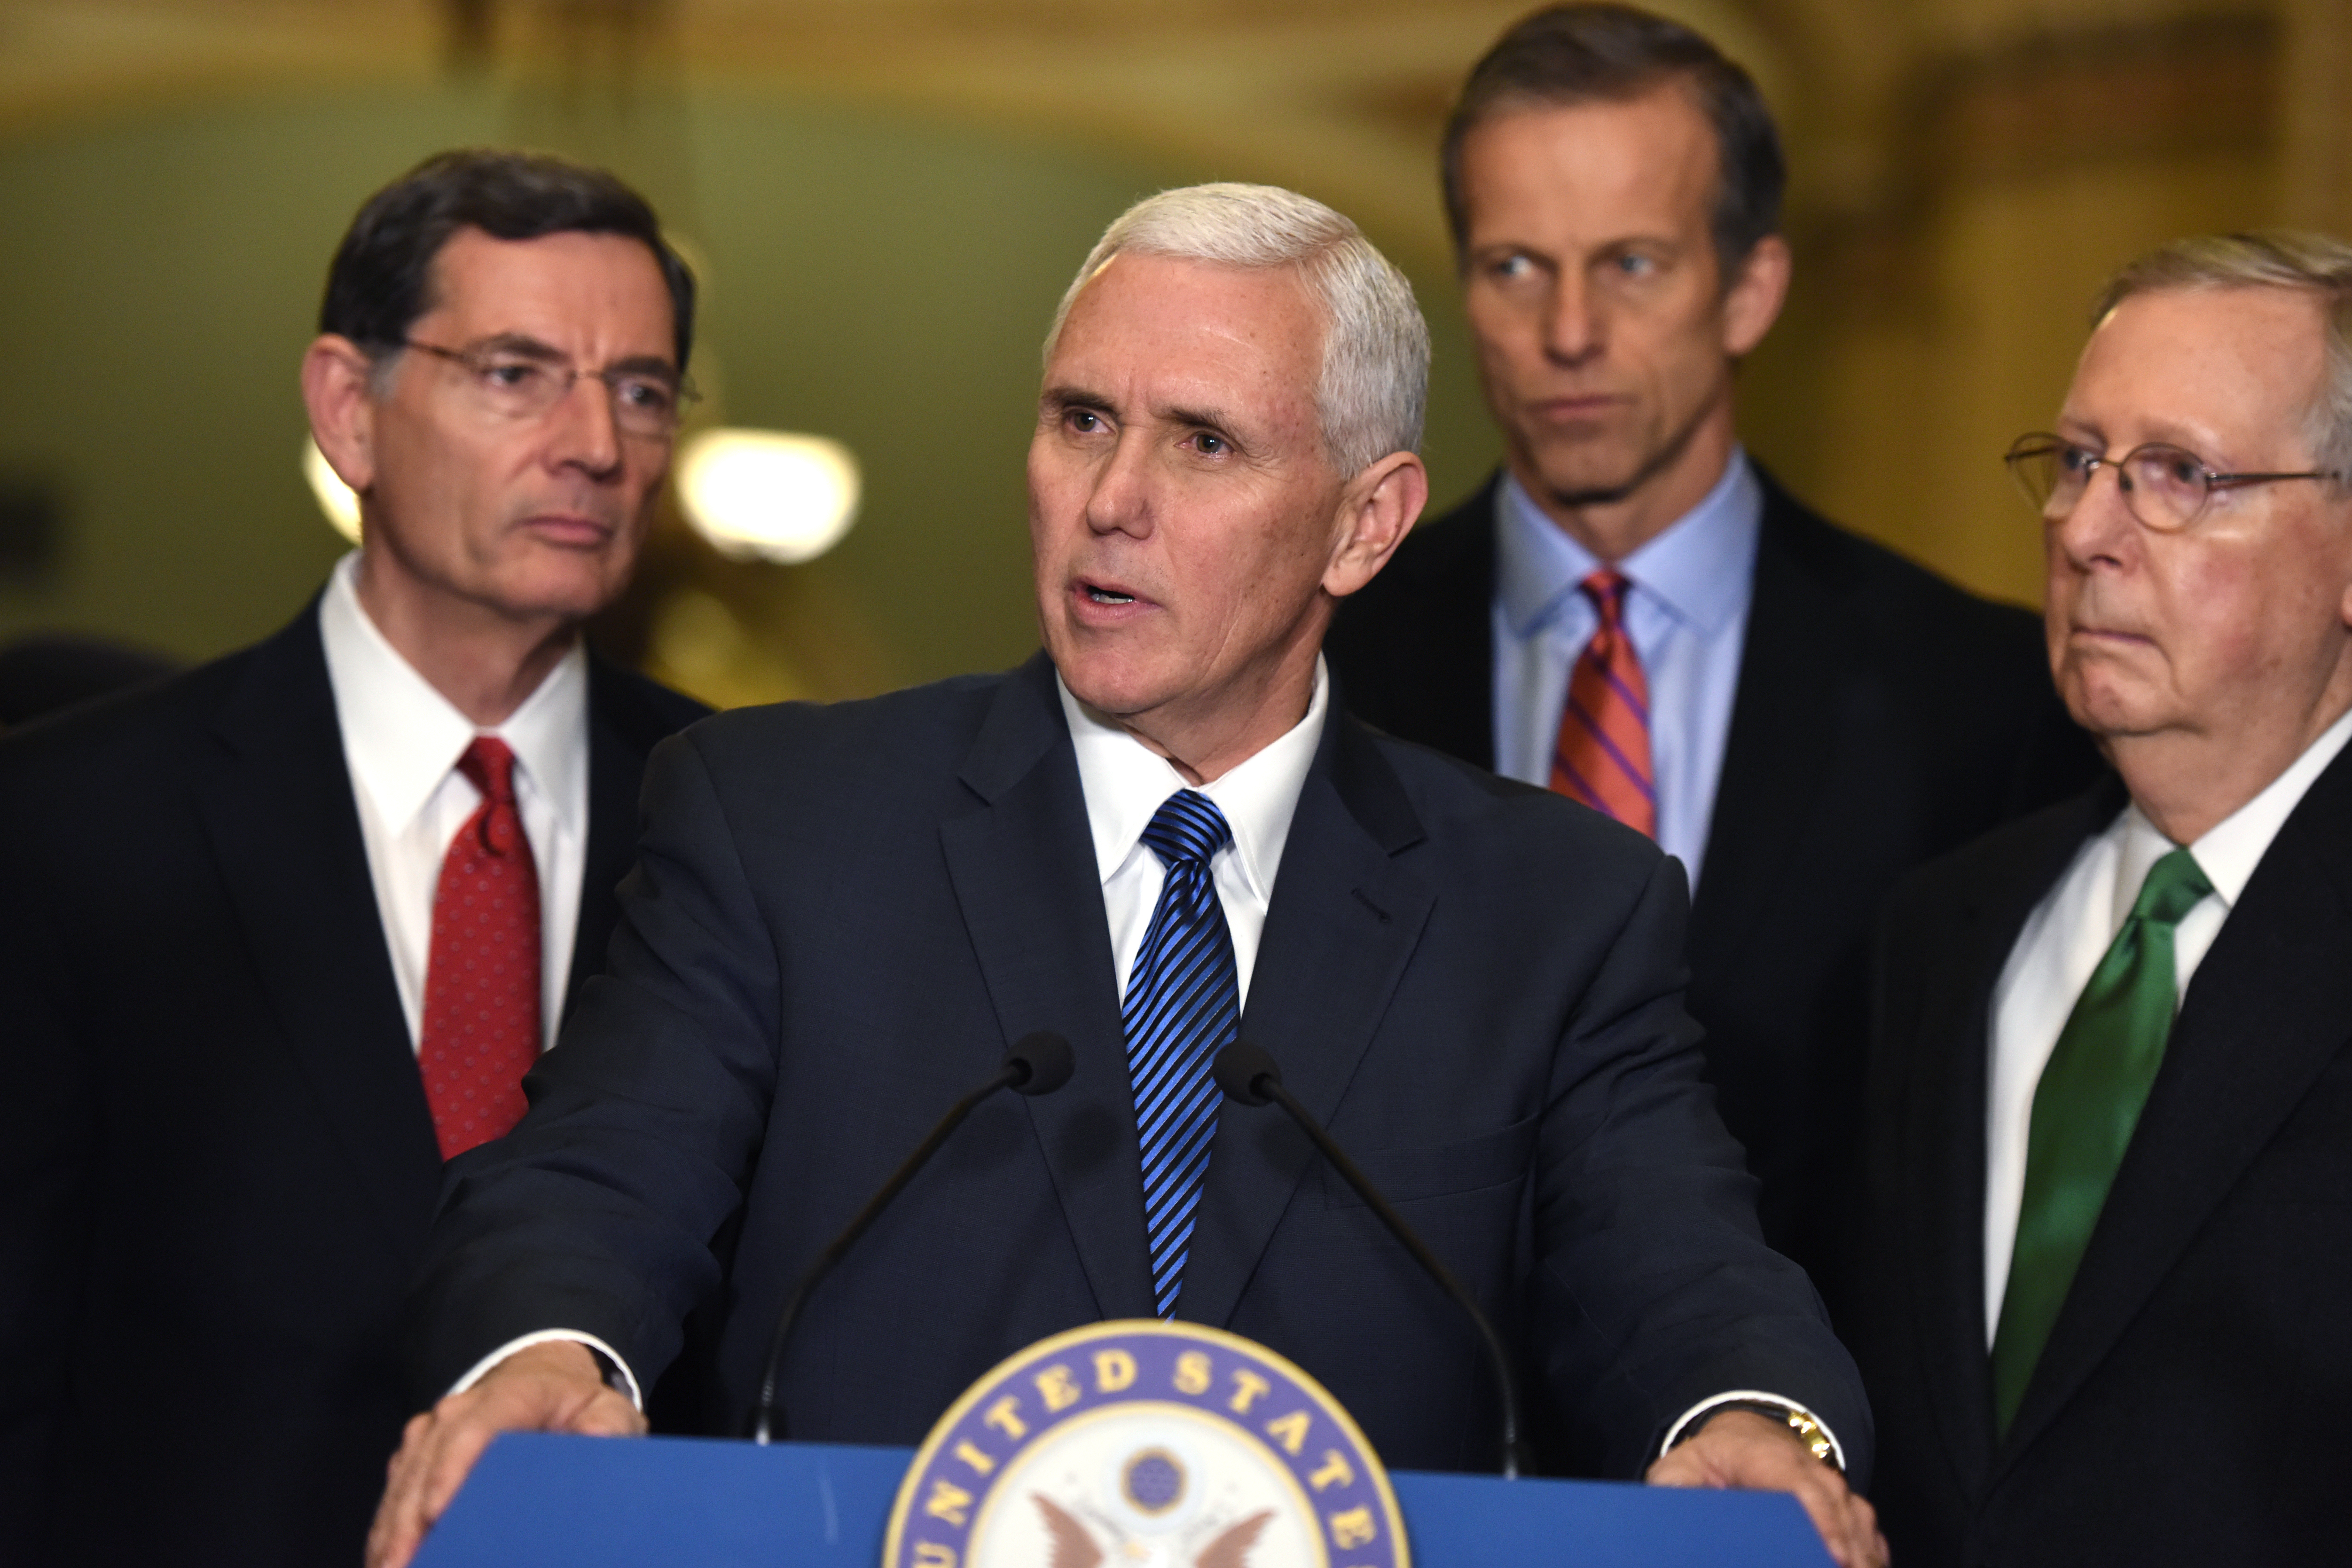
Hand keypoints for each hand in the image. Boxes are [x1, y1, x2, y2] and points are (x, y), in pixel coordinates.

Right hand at [366, 1339, 644, 1567]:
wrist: (543, 1380)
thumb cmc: (576, 1405)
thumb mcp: (607, 1407)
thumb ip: (608, 1423)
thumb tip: (599, 1441)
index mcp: (509, 1394)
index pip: (474, 1429)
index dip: (451, 1470)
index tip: (435, 1514)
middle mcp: (460, 1409)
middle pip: (426, 1462)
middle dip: (408, 1518)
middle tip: (400, 1564)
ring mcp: (433, 1431)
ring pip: (403, 1480)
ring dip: (390, 1529)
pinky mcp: (418, 1454)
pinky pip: (396, 1491)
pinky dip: (387, 1528)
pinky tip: (385, 1560)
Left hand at [1645, 1409, 1887, 1567]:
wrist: (1745, 1438)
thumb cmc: (1713, 1460)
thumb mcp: (1684, 1465)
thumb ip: (1675, 1483)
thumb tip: (1673, 1500)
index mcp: (1772, 1460)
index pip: (1805, 1488)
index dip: (1823, 1522)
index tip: (1834, 1554)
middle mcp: (1813, 1473)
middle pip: (1842, 1512)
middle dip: (1849, 1550)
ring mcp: (1835, 1493)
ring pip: (1861, 1525)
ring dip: (1864, 1557)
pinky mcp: (1846, 1511)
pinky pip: (1870, 1536)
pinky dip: (1871, 1557)